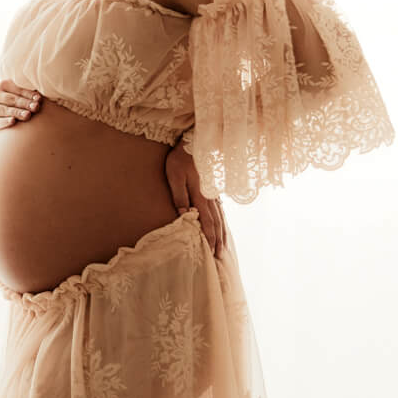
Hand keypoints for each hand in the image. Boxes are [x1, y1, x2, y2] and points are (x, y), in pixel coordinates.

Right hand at [0, 78, 41, 129]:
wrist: (3, 119)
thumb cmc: (18, 105)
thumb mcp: (21, 96)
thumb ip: (29, 94)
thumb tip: (43, 95)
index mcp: (3, 85)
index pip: (18, 89)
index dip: (29, 94)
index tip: (39, 99)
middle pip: (11, 99)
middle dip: (24, 103)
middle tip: (35, 108)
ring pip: (4, 110)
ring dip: (16, 112)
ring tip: (27, 115)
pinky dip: (4, 122)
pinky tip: (13, 121)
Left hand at [166, 139, 226, 256]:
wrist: (194, 141)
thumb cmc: (180, 159)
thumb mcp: (175, 177)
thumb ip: (179, 196)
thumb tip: (186, 215)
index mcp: (200, 196)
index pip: (206, 222)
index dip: (208, 238)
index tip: (210, 252)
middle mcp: (210, 197)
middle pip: (216, 223)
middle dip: (217, 240)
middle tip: (219, 256)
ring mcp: (213, 193)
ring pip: (220, 217)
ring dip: (221, 233)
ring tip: (222, 246)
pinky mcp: (212, 188)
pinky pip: (220, 209)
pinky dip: (222, 220)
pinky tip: (222, 224)